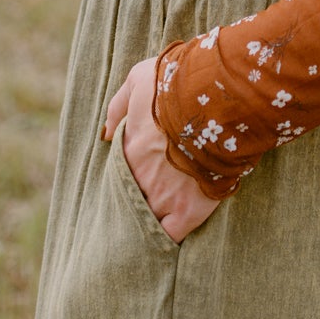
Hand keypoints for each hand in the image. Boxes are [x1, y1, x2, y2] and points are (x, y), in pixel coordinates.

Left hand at [102, 57, 221, 242]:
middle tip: (140, 211)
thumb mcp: (139, 80)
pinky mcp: (190, 210)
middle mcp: (140, 179)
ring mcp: (164, 197)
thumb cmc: (177, 84)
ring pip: (149, 223)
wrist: (214, 98)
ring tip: (155, 229)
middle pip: (130, 204)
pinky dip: (171, 239)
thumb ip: (118, 105)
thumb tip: (105, 133)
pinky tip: (172, 239)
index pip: (116, 177)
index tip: (132, 182)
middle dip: (135, 207)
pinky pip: (174, 235)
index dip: (124, 182)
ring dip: (151, 223)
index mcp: (127, 152)